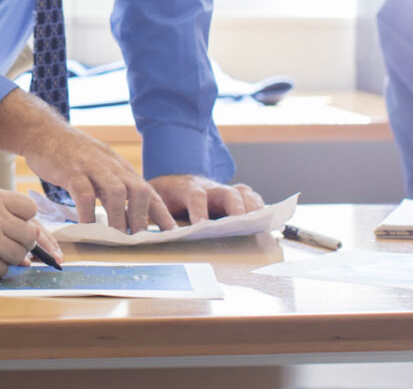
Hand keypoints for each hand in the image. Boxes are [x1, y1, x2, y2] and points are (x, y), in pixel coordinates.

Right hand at [23, 126, 175, 233]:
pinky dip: (88, 212)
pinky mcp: (71, 170)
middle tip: (141, 240)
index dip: (161, 212)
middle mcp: (111, 166)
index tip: (172, 233)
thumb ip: (112, 184)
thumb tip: (126, 212)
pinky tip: (87, 227)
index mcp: (120, 168)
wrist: (43, 130)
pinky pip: (84, 193)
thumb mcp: (99, 165)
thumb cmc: (71, 153)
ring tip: (118, 237)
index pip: (148, 190)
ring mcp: (91, 167)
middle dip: (143, 217)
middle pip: (138, 190)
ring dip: (119, 217)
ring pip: (115, 192)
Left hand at [149, 174, 264, 222]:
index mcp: (186, 187)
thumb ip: (153, 214)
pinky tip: (266, 219)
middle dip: (236, 208)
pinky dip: (259, 206)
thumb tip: (146, 233)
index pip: (195, 195)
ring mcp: (222, 190)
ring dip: (252, 207)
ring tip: (259, 222)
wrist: (171, 179)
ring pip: (242, 193)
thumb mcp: (153, 201)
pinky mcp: (233, 195)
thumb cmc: (163, 195)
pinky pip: (250, 196)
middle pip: (226, 192)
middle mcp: (208, 187)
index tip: (201, 226)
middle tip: (241, 223)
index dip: (199, 210)